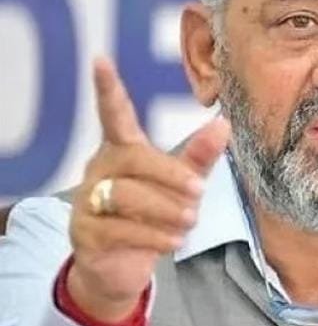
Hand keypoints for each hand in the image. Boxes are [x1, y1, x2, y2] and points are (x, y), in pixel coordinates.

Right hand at [67, 57, 229, 322]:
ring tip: (190, 221)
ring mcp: (87, 201)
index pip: (114, 115)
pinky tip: (174, 240)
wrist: (120, 266)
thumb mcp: (180, 184)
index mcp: (122, 150)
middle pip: (134, 160)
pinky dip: (153, 235)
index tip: (101, 60)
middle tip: (200, 192)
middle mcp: (100, 169)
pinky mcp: (86, 233)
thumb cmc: (153, 213)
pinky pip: (120, 229)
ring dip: (166, 209)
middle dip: (171, 175)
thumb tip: (224, 123)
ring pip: (127, 195)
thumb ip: (199, 156)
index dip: (108, 89)